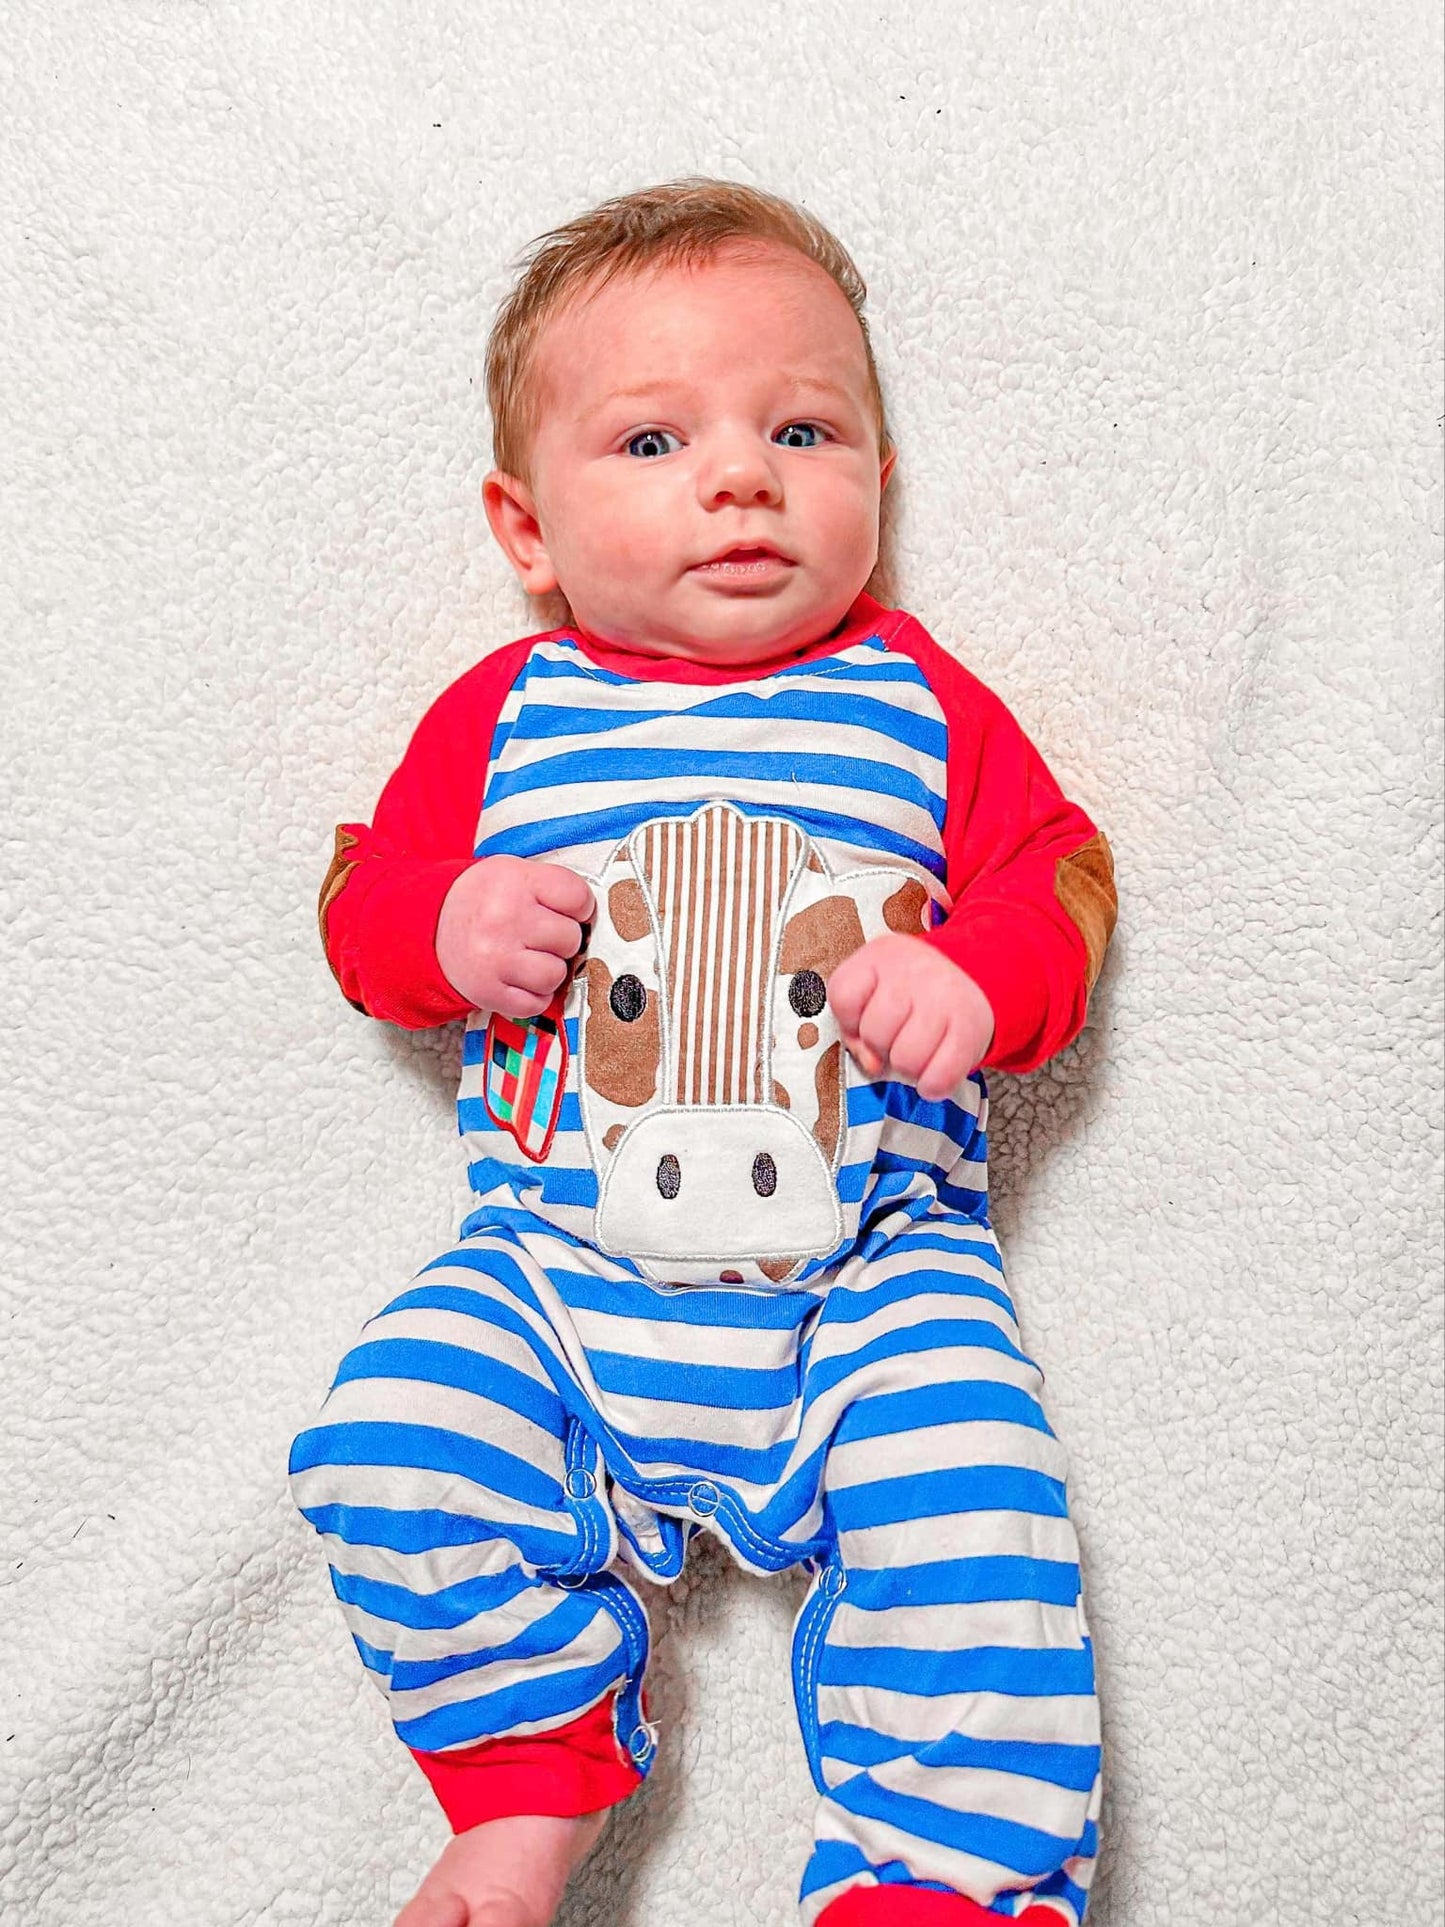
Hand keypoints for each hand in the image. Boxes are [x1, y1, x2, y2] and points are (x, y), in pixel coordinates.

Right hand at [435, 856, 593, 1017]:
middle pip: (570, 939)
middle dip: (562, 940)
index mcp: (515, 881)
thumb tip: (595, 922)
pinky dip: (533, 996)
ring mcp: (495, 958)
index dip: (579, 907)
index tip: (565, 910)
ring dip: (549, 971)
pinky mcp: (487, 992)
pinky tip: (518, 979)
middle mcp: (505, 919)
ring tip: (529, 958)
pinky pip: (536, 1004)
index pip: (578, 897)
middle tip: (540, 936)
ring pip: (555, 975)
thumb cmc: (485, 900)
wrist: (428, 927)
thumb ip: (553, 887)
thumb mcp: (513, 872)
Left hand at [828, 936, 993, 1099]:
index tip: (865, 1020)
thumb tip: (873, 1064)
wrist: (973, 977)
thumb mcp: (871, 996)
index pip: (844, 997)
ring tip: (917, 1050)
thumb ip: (855, 1030)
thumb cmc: (909, 995)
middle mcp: (914, 969)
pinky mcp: (972, 1026)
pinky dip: (933, 1084)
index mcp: (879, 956)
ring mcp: (946, 996)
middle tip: (897, 1037)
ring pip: (906, 1058)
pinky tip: (933, 1070)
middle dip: (881, 1045)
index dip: (850, 1021)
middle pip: (875, 1033)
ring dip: (907, 1067)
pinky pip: (940, 1076)